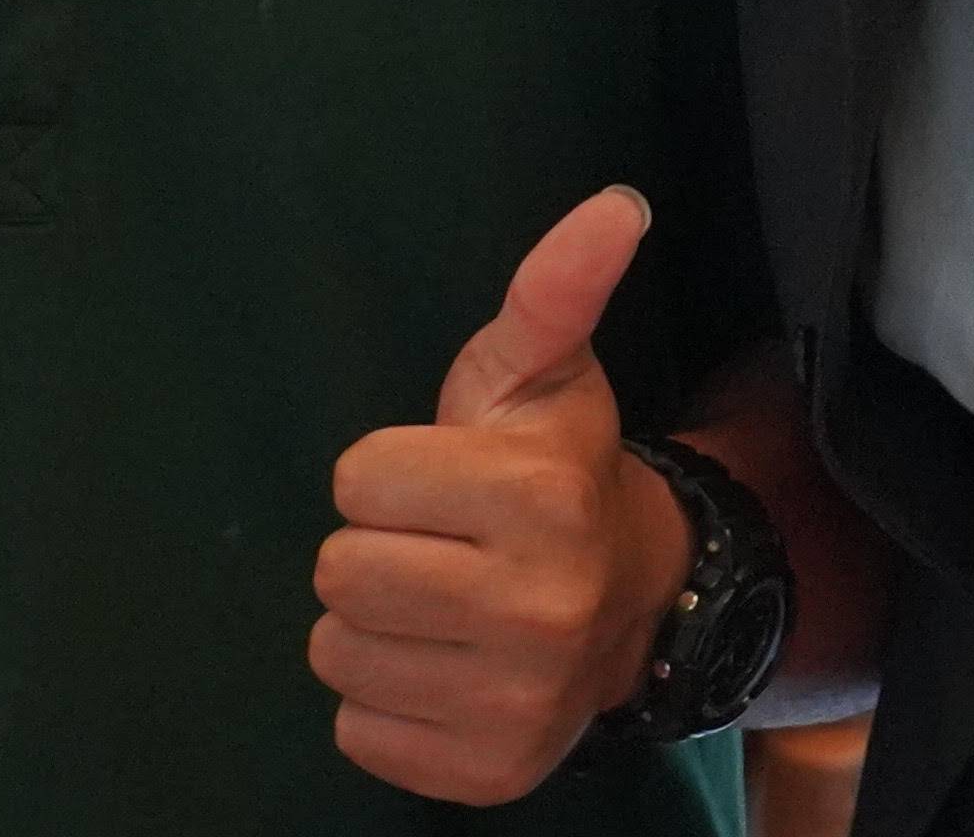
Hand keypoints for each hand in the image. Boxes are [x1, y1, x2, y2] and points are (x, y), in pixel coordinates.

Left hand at [309, 187, 689, 802]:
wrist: (634, 604)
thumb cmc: (556, 470)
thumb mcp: (543, 371)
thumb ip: (556, 286)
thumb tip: (616, 202)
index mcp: (538, 497)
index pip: (355, 481)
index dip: (388, 474)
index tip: (442, 480)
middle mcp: (536, 607)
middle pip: (339, 572)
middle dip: (374, 548)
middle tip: (435, 544)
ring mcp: (514, 700)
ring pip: (338, 653)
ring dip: (373, 627)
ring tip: (437, 605)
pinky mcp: (487, 770)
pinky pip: (359, 731)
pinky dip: (385, 702)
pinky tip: (442, 666)